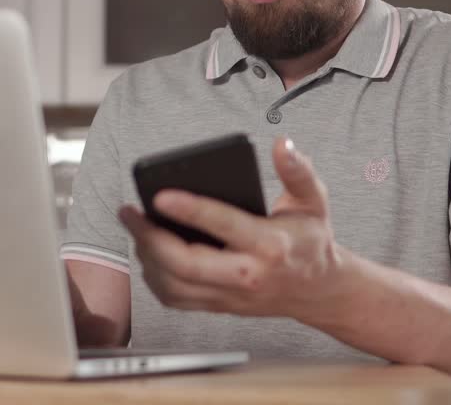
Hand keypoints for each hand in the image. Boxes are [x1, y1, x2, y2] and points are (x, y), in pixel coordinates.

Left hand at [118, 137, 347, 320]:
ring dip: (146, 257)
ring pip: (174, 285)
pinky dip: (154, 278)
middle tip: (130, 212)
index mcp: (270, 245)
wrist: (320, 291)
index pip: (223, 225)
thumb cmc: (311, 241)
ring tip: (135, 227)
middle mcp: (248, 275)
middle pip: (186, 264)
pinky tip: (147, 253)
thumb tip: (282, 145)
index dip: (189, 210)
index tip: (160, 195)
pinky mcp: (220, 306)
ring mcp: (231, 295)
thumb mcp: (314, 200)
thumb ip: (298, 171)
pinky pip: (176, 299)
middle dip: (149, 237)